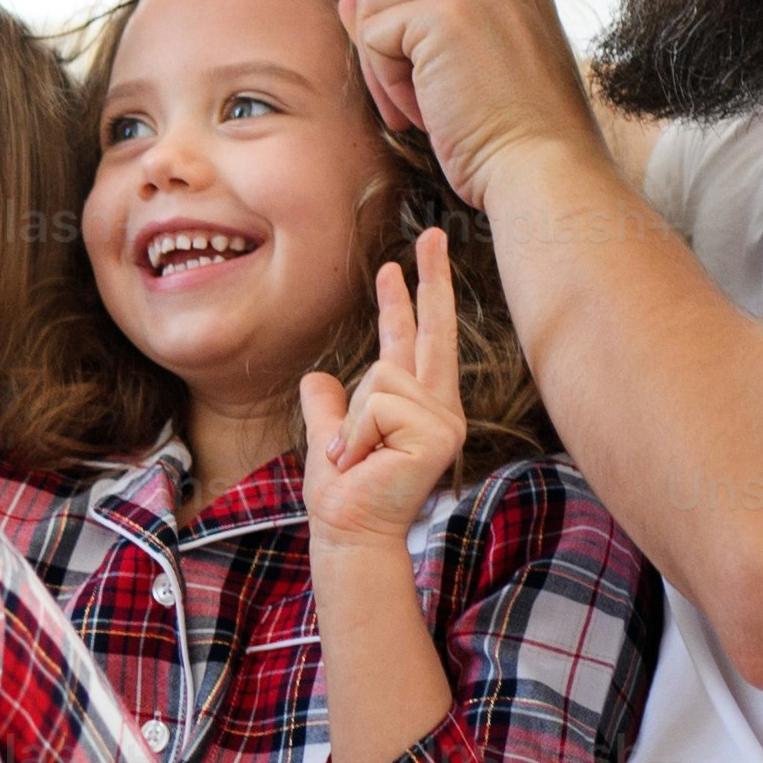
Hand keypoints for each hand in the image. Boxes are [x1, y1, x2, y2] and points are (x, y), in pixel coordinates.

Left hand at [296, 244, 466, 559]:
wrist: (349, 530)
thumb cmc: (343, 492)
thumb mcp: (329, 436)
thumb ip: (330, 406)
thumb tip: (319, 379)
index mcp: (418, 404)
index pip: (416, 339)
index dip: (412, 297)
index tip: (407, 260)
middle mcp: (439, 407)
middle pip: (431, 329)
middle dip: (431, 277)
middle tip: (432, 231)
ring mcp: (443, 419)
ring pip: (379, 377)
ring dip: (353, 422)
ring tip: (358, 457)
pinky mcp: (438, 432)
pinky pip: (379, 403)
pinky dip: (358, 432)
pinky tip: (367, 461)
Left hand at [338, 0, 606, 196]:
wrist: (551, 183)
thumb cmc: (508, 147)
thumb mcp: (456, 73)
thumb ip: (413, 28)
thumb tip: (360, 4)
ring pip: (373, 2)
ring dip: (386, 70)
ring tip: (441, 107)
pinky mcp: (448, 6)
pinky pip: (370, 32)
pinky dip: (388, 84)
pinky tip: (438, 107)